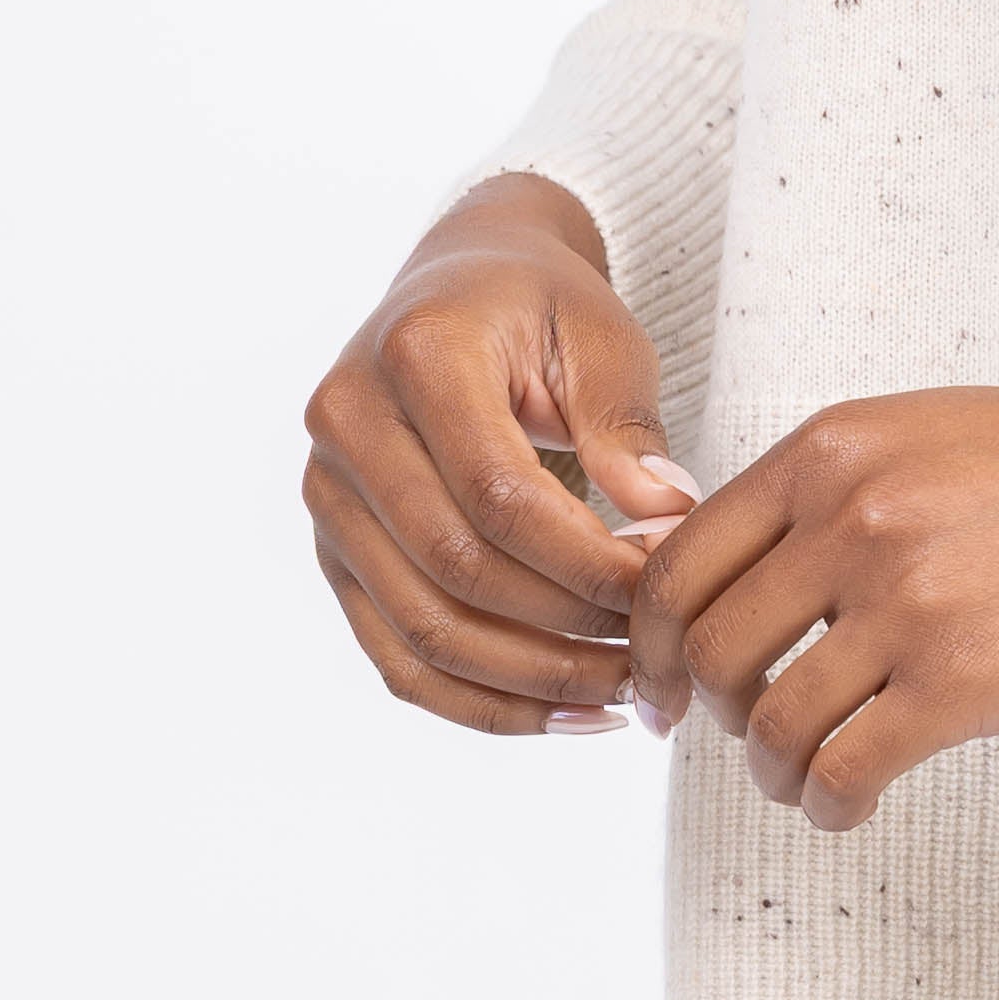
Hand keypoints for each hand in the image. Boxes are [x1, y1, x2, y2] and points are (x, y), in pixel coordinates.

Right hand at [305, 175, 702, 734]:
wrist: (462, 285)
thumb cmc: (542, 309)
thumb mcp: (602, 335)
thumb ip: (627, 425)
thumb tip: (668, 520)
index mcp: (416, 353)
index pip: (497, 493)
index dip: (587, 558)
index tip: (669, 584)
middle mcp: (347, 424)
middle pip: (457, 568)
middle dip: (569, 627)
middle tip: (661, 652)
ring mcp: (329, 496)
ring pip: (423, 632)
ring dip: (533, 681)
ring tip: (629, 692)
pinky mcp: (335, 551)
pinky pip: (398, 658)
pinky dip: (484, 703)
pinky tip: (571, 714)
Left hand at [630, 322, 998, 831]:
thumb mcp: (922, 431)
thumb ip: (824, 486)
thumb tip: (727, 569)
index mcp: (828, 450)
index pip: (675, 562)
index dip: (648, 642)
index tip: (662, 690)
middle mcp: (850, 517)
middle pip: (707, 650)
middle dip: (710, 714)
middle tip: (742, 741)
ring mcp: (906, 600)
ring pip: (771, 724)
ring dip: (773, 773)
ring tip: (806, 780)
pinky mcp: (962, 681)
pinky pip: (844, 772)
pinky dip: (829, 807)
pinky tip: (850, 808)